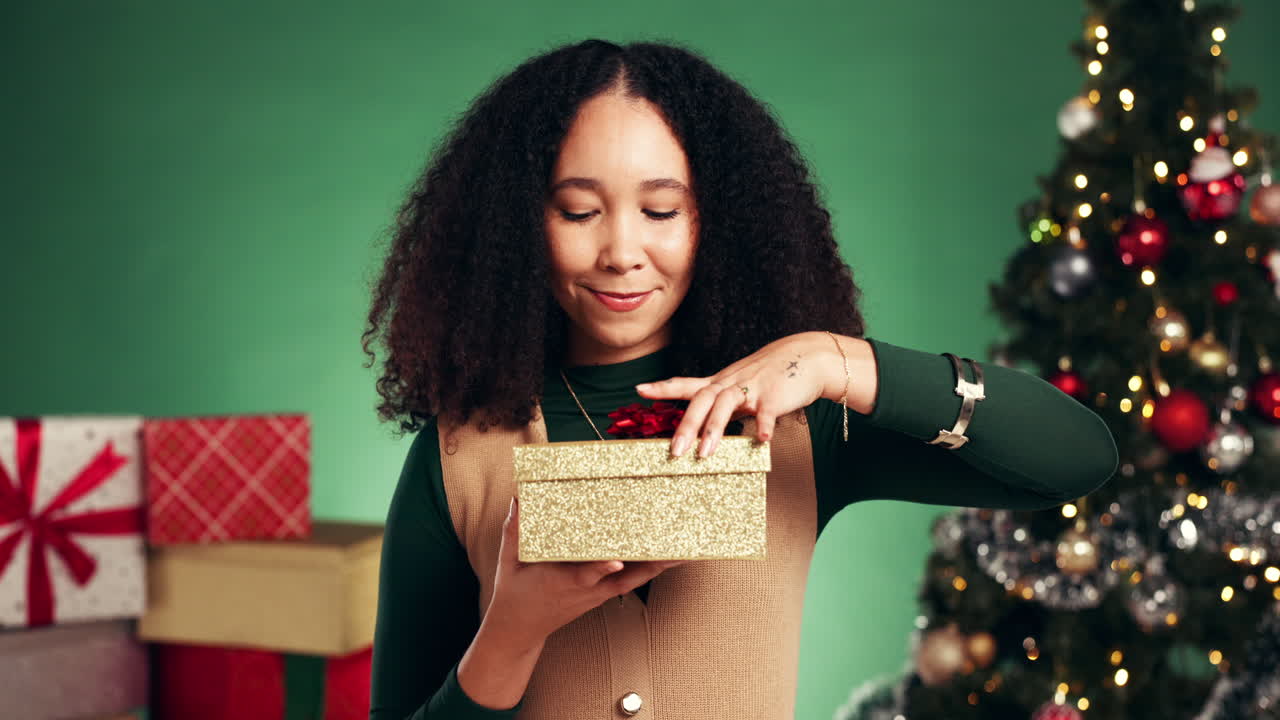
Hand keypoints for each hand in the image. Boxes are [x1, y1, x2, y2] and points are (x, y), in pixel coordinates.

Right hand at [482, 498, 687, 649]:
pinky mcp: (602, 595)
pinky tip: (669, 558)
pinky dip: (650, 569)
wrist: (519, 631)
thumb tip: (518, 498)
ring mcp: (597, 594)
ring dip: (659, 565)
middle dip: (650, 562)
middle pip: (624, 577)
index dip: (601, 567)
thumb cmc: (514, 592)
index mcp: (562, 580)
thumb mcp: (509, 562)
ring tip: (685, 550)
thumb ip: (514, 530)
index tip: (616, 560)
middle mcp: (587, 589)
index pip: (586, 574)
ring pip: (634, 580)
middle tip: (674, 547)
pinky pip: (631, 581)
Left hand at [635, 331, 871, 456]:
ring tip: (704, 454)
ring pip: (727, 404)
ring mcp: (753, 387)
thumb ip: (721, 402)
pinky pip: (768, 412)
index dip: (663, 387)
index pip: (686, 385)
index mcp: (721, 383)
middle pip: (702, 400)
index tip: (640, 390)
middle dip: (686, 426)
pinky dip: (764, 425)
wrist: (807, 357)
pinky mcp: (775, 395)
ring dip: (714, 429)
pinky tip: (763, 440)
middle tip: (674, 452)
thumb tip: (701, 426)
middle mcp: (731, 383)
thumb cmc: (770, 375)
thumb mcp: (739, 385)